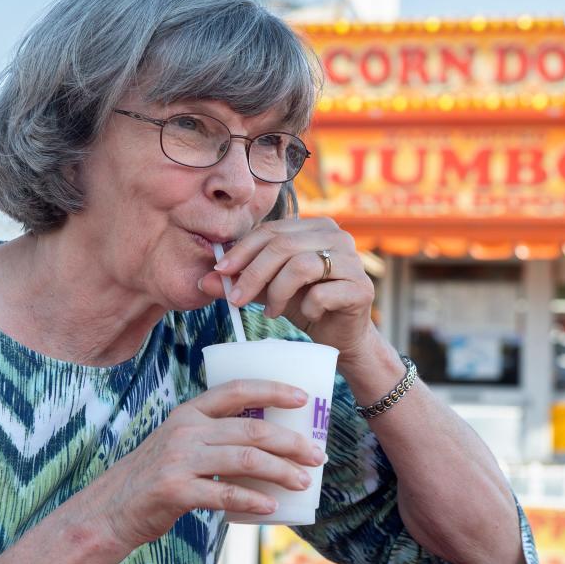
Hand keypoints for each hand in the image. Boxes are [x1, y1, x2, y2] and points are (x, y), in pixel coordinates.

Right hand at [95, 380, 324, 549]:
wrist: (114, 507)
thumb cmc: (158, 475)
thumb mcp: (182, 443)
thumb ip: (215, 436)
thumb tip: (270, 443)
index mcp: (190, 412)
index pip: (237, 389)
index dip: (272, 390)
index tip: (302, 397)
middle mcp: (186, 430)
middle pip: (250, 429)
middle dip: (290, 441)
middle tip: (316, 455)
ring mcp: (180, 459)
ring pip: (244, 459)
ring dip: (281, 471)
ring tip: (303, 481)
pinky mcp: (176, 490)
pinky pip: (224, 494)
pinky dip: (252, 500)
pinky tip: (272, 506)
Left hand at [199, 217, 375, 366]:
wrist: (342, 337)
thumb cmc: (305, 304)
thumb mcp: (268, 289)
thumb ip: (241, 281)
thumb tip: (203, 281)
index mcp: (315, 227)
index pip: (271, 230)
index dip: (242, 251)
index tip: (221, 272)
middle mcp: (337, 237)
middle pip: (283, 245)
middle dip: (253, 274)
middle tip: (236, 299)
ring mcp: (352, 261)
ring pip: (301, 266)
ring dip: (277, 292)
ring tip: (270, 312)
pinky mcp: (361, 288)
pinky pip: (322, 294)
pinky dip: (306, 308)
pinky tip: (305, 315)